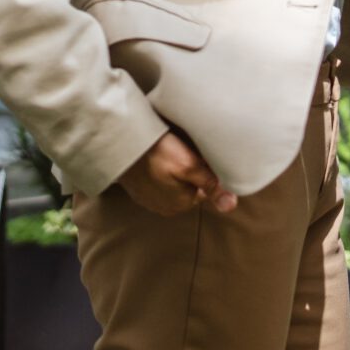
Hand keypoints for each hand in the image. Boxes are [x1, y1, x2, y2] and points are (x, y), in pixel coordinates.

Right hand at [117, 130, 235, 216]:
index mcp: (182, 204)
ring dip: (176, 169)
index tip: (201, 152)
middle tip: (185, 149)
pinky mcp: (138, 189)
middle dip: (192, 170)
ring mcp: (150, 199)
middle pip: (191, 186)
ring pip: (175, 183)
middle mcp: (166, 207)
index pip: (207, 187)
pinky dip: (160, 169)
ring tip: (171, 151)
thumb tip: (231, 206)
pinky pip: (158, 180)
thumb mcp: (189, 166)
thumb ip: (211, 185)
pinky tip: (158, 156)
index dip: (207, 168)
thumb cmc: (155, 153)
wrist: (119, 143)